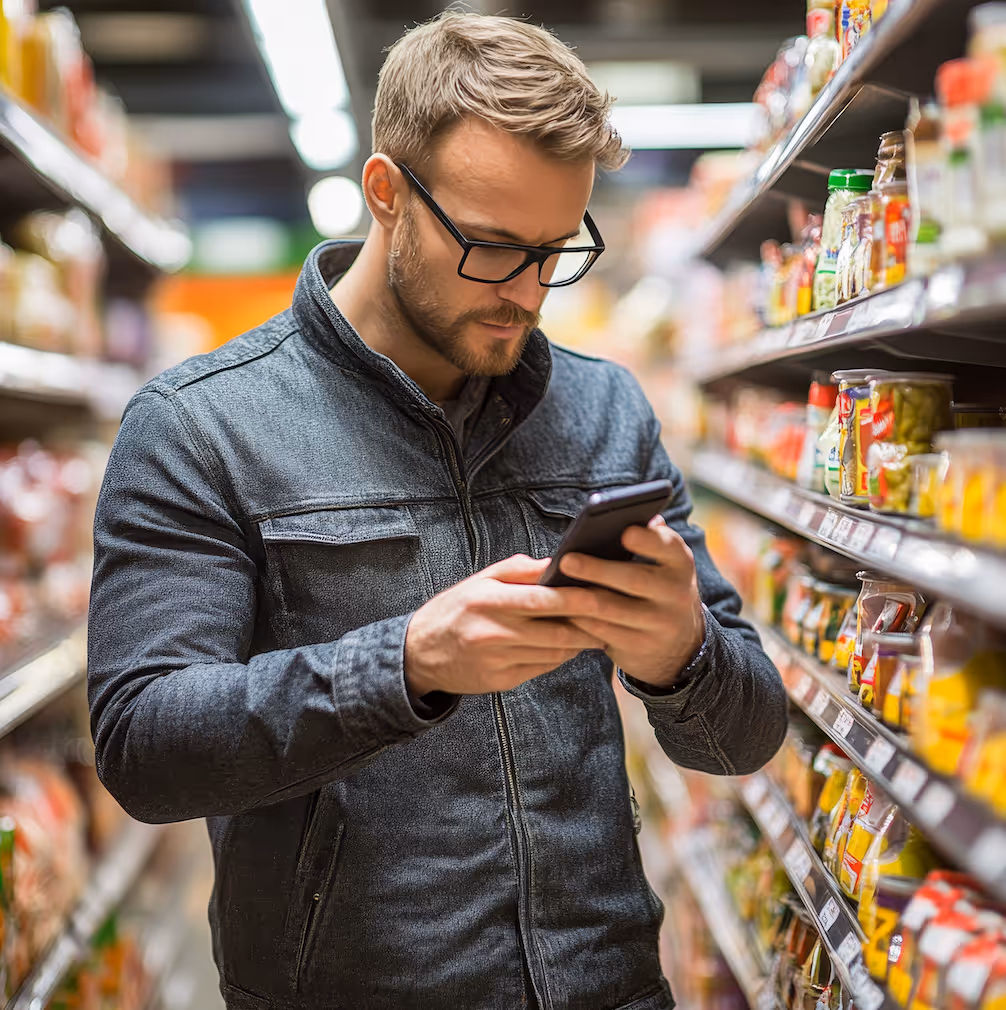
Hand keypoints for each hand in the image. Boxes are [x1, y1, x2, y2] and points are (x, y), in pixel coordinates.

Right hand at [404, 555, 605, 698]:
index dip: (576, 597)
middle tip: (614, 611)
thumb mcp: (479, 580)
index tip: (602, 590)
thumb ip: (518, 569)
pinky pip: (543, 667)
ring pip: (554, 651)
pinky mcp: (502, 681)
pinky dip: (562, 655)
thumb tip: (556, 562)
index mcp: (488, 601)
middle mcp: (493, 632)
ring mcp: (498, 660)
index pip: (542, 600)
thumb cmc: (454, 609)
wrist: (420, 653)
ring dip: (581, 641)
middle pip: (555, 629)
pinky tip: (572, 644)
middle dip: (589, 622)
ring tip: (599, 627)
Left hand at [557, 515, 704, 688]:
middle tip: (567, 560)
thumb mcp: (663, 564)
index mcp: (680, 563)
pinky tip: (560, 611)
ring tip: (554, 587)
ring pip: (613, 609)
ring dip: (580, 598)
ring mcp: (660, 623)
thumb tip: (624, 513)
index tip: (625, 532)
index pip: (668, 546)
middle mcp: (677, 593)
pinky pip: (604, 633)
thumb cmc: (658, 588)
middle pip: (634, 579)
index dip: (648, 540)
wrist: (680, 645)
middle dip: (597, 570)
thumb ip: (647, 539)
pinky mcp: (641, 647)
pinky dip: (580, 622)